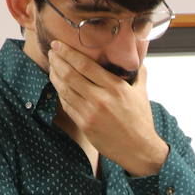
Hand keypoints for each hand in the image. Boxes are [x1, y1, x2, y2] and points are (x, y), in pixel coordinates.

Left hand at [48, 41, 168, 175]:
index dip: (67, 52)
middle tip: (51, 53)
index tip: (58, 45)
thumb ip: (139, 75)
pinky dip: (60, 93)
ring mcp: (90, 113)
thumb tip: (139, 59)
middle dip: (57, 61)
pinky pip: (66, 105)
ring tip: (52, 67)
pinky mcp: (84, 125)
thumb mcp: (142, 94)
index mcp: (115, 88)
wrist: (139, 150)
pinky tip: (59, 86)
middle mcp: (101, 99)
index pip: (84, 64)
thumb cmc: (141, 121)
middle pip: (70, 74)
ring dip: (54, 76)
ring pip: (64, 89)